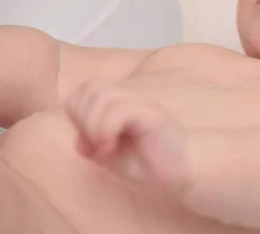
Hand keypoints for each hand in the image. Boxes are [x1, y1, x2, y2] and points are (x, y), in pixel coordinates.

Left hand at [65, 80, 188, 190]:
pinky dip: (106, 130)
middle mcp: (131, 99)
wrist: (182, 172)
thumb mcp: (110, 157)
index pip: (84, 89)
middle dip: (83, 118)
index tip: (89, 140)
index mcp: (120, 103)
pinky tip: (111, 147)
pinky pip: (120, 110)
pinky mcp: (153, 115)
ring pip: (102, 95)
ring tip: (105, 147)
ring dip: (94, 124)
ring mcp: (143, 104)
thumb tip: (80, 138)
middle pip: (90, 87)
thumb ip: (91, 144)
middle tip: (96, 144)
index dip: (77, 113)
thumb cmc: (149, 164)